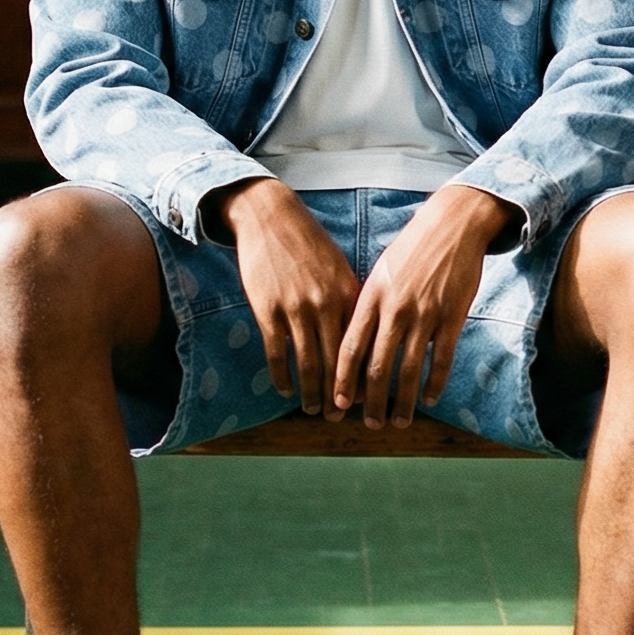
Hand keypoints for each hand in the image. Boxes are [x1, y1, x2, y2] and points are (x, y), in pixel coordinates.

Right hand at [211, 178, 359, 415]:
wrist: (271, 216)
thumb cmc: (309, 243)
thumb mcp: (339, 268)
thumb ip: (350, 302)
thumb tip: (363, 336)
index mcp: (349, 294)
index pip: (360, 347)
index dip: (363, 378)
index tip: (365, 400)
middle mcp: (326, 304)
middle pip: (336, 363)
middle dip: (340, 396)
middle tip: (340, 418)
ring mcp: (295, 308)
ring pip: (308, 364)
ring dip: (311, 393)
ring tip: (313, 410)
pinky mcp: (268, 309)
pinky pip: (277, 353)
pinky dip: (282, 376)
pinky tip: (286, 390)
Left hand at [335, 185, 514, 428]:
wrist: (451, 225)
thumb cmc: (411, 249)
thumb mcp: (380, 273)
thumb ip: (367, 307)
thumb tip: (353, 343)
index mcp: (371, 298)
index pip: (350, 348)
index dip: (343, 381)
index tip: (339, 404)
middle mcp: (394, 309)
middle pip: (377, 367)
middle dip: (371, 402)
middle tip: (369, 424)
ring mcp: (424, 315)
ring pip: (409, 370)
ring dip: (402, 402)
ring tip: (399, 422)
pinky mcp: (452, 317)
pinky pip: (441, 360)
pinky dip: (434, 384)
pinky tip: (429, 399)